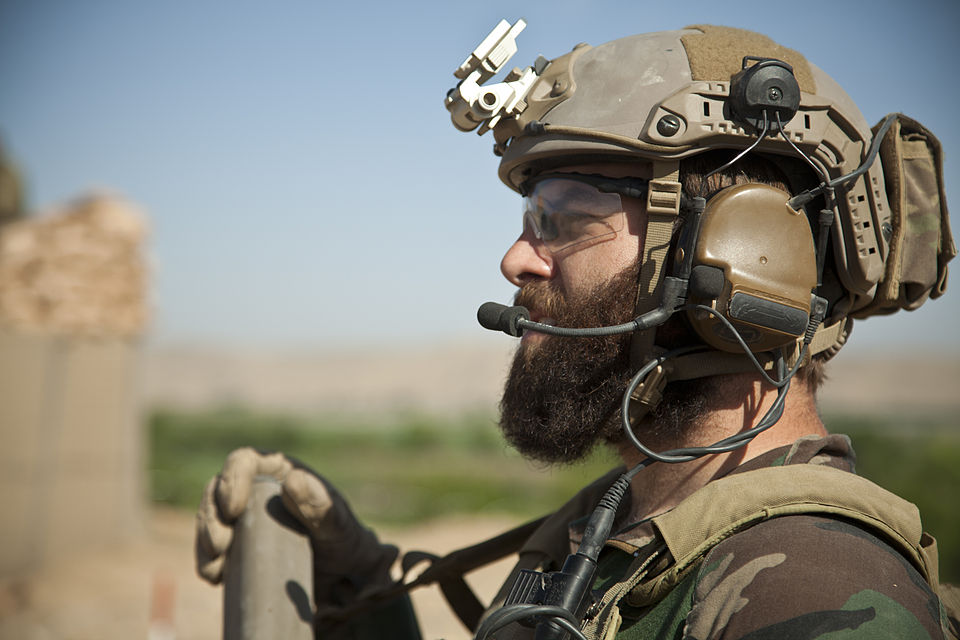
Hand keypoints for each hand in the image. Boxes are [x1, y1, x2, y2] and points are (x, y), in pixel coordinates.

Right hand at [195, 448, 395, 600]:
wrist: (344, 576)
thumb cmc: (345, 540)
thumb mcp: (338, 525)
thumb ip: (320, 505)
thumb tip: (292, 481)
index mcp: (279, 473)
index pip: (244, 461)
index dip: (231, 479)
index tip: (232, 508)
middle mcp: (256, 491)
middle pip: (217, 491)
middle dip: (211, 516)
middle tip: (220, 545)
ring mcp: (244, 519)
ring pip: (210, 518)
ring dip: (205, 539)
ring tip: (215, 565)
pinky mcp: (237, 546)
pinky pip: (211, 548)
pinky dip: (207, 561)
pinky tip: (216, 576)